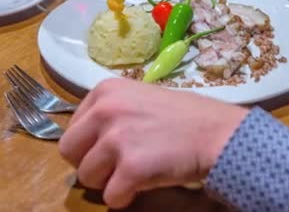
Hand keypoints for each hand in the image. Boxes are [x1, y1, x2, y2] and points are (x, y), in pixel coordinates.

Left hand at [58, 78, 248, 208]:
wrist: (218, 133)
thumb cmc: (185, 116)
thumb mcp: (141, 98)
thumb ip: (112, 112)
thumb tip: (89, 139)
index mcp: (105, 91)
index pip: (72, 128)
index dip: (89, 144)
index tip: (110, 148)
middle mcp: (106, 110)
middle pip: (70, 152)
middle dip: (90, 164)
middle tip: (116, 166)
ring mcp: (117, 139)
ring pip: (87, 177)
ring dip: (108, 181)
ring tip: (135, 172)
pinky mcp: (131, 167)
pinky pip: (110, 196)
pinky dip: (125, 197)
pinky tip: (143, 184)